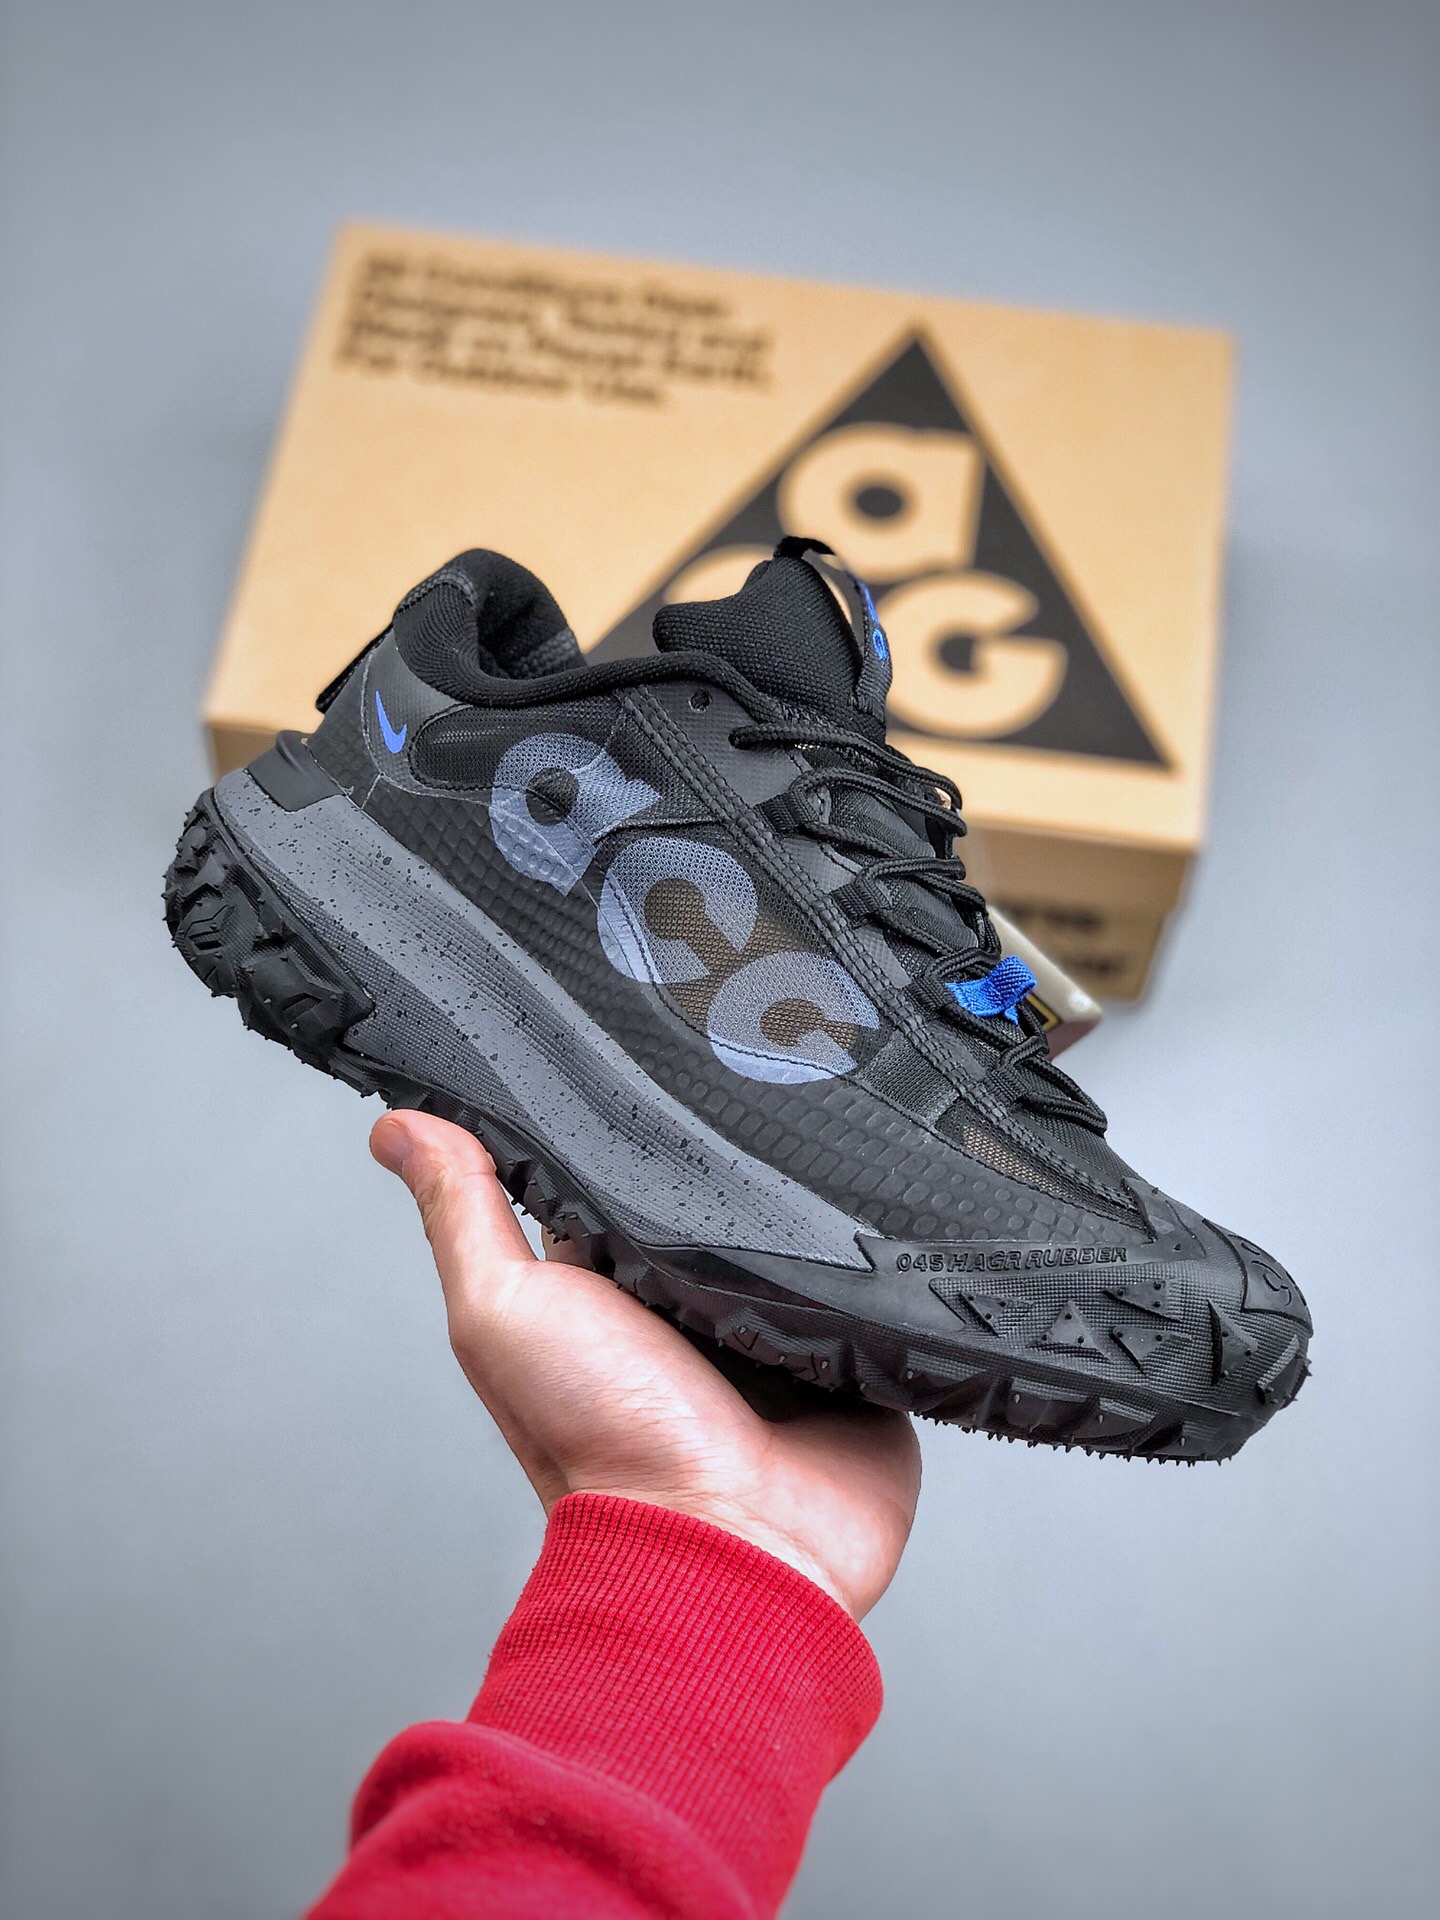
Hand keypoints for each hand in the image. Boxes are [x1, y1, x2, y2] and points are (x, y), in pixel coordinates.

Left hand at [371, 1111, 921, 1618]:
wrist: (729, 1547)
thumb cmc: (602, 1447)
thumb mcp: (507, 1313)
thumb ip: (463, 1216)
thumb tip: (395, 1127)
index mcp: (613, 1282)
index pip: (624, 1170)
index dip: (633, 1113)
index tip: (652, 1033)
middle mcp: (695, 1299)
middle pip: (724, 1192)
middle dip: (741, 1139)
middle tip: (760, 1063)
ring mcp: (781, 1325)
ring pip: (807, 1226)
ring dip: (819, 1191)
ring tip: (835, 1111)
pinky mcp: (856, 1350)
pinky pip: (880, 1281)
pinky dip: (884, 1252)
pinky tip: (892, 1196)